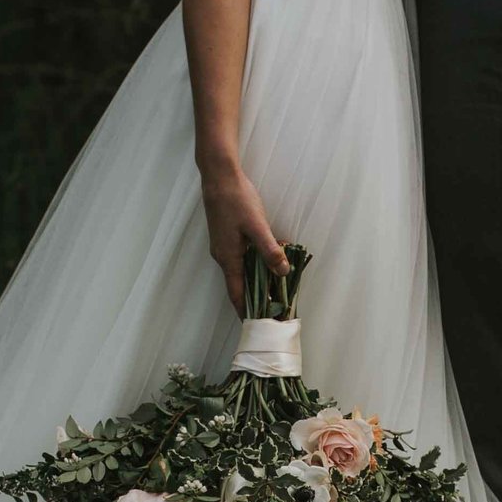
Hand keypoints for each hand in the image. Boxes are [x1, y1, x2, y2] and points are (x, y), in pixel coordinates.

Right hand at [200, 162, 288, 312]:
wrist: (218, 176)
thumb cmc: (236, 200)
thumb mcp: (257, 226)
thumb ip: (270, 251)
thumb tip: (282, 273)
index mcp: (228, 258)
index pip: (236, 294)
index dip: (247, 311)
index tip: (257, 325)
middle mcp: (223, 256)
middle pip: (239, 285)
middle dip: (256, 298)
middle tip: (274, 308)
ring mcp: (223, 246)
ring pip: (242, 270)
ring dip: (257, 278)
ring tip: (277, 285)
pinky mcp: (227, 236)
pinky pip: (242, 257)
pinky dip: (255, 262)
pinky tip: (270, 256)